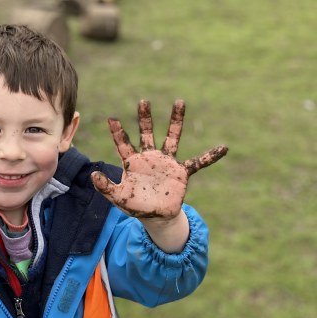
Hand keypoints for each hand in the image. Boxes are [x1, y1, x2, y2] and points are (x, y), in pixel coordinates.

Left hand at [91, 100, 227, 218]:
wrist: (155, 216)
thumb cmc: (135, 205)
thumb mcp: (118, 197)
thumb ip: (105, 187)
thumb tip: (93, 175)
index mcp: (133, 162)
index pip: (123, 144)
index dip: (117, 132)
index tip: (111, 118)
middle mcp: (150, 158)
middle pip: (147, 133)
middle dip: (145, 118)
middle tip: (143, 101)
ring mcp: (166, 163)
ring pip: (172, 138)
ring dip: (175, 121)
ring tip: (179, 102)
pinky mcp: (181, 172)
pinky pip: (198, 162)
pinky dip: (210, 156)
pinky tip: (223, 147)